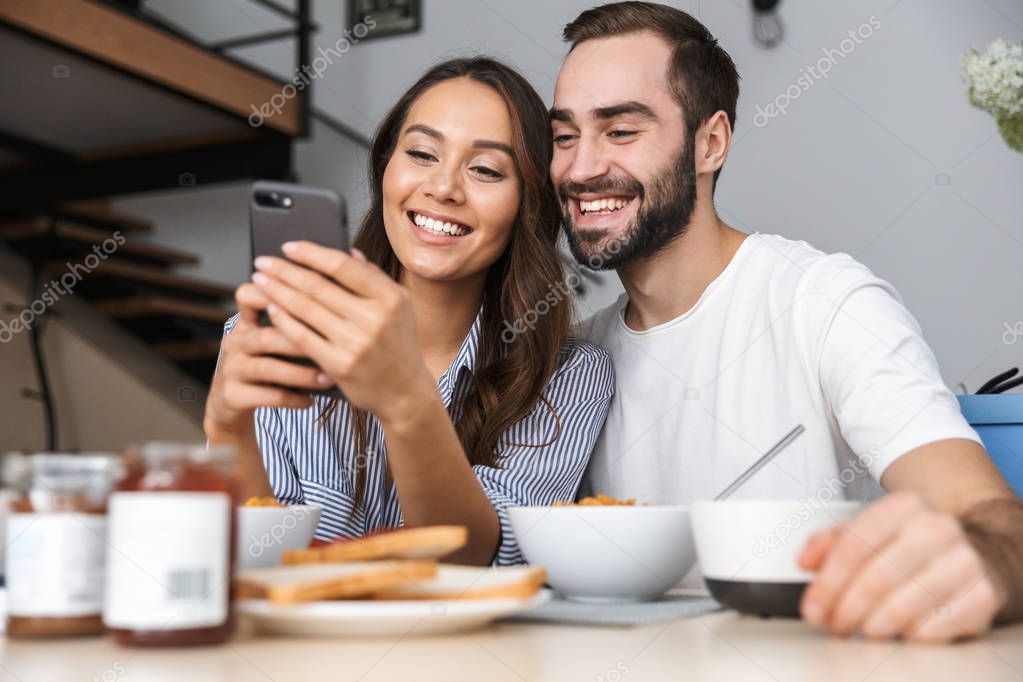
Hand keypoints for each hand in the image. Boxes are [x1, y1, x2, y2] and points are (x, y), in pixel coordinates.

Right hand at [204, 282, 323, 436]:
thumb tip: (333, 309)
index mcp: (245, 324)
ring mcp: (231, 369)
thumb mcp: (267, 342)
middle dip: (302, 343)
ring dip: (301, 374)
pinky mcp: (232, 396)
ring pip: (267, 368)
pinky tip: (310, 401)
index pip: (248, 297)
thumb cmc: (261, 367)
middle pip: (267, 336)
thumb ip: (289, 323)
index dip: (271, 293)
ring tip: (328, 379)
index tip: (306, 297)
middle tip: (333, 349)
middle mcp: (235, 343)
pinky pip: (266, 396)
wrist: (230, 404)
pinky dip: (291, 399)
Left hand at [251, 241, 436, 424]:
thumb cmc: (398, 344)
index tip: (289, 247)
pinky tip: (272, 309)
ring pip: (305, 309)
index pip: (342, 266)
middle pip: (317, 285)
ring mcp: (355, 343)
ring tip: (260, 281)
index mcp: (390, 298)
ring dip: (277, 291)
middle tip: (262, 262)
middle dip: (283, 271)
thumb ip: (375, 278)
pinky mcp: (339, 365)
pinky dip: (284, 320)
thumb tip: (348, 251)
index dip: (311, 253)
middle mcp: (374, 318)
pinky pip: (302, 336)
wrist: (405, 392)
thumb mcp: (399, 307)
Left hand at [798, 491, 1005, 641]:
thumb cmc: (916, 543)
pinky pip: (936, 626)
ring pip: (905, 605)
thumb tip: (806, 560)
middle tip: (835, 624)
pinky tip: (899, 632)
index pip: (854, 546)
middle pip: (876, 578)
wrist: (981, 550)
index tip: (813, 606)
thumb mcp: (871, 531)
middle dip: (846, 609)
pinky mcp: (983, 593)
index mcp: (903, 506)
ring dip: (874, 626)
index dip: (827, 583)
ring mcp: (964, 560)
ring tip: (863, 629)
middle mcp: (936, 528)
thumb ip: (831, 543)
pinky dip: (910, 635)